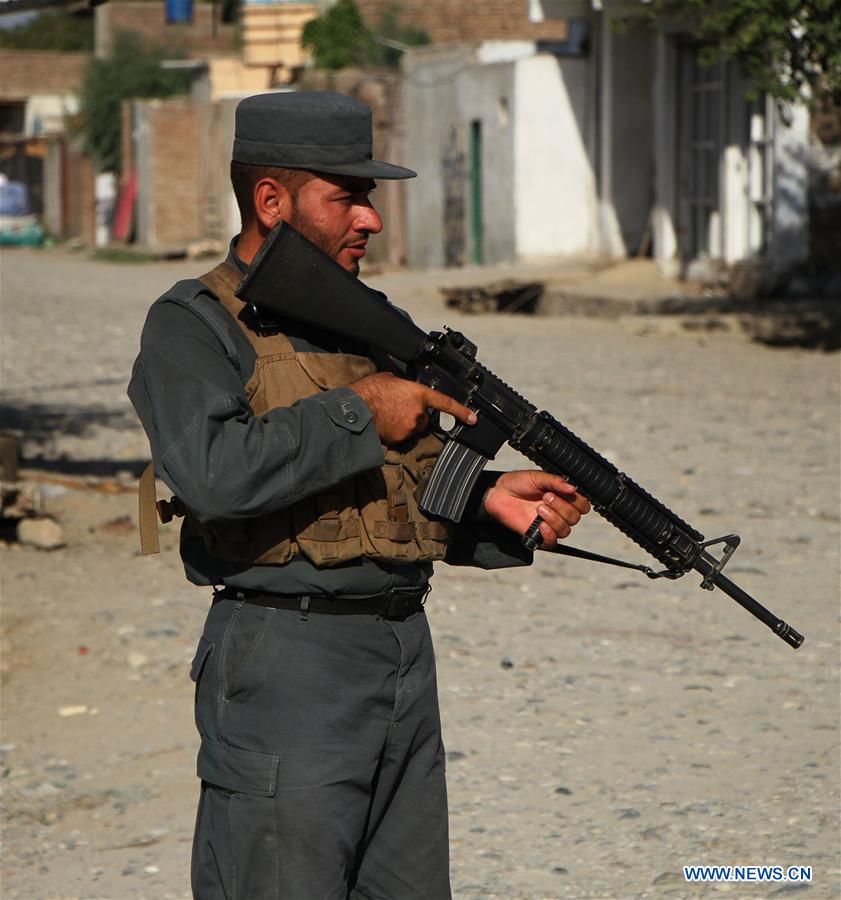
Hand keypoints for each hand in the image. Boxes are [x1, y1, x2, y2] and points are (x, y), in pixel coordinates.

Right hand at [349, 372, 476, 445]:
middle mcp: (418, 413)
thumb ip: (404, 385)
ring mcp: (410, 428)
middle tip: (398, 408)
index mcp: (419, 394)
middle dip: (416, 415)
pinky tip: (384, 424)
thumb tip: (405, 388)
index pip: (446, 403)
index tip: (473, 419)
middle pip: (425, 418)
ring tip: (387, 414)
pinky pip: (402, 437)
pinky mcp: (400, 440)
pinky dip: (395, 432)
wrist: (356, 409)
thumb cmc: (370, 391)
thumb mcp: (390, 378)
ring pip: (413, 428)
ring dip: (404, 423)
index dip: (462, 412)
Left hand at [483, 471, 589, 548]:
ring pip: (565, 530)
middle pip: (575, 518)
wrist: (498, 493)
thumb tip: (573, 488)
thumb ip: (556, 482)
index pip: (583, 505)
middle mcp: (559, 512)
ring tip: (539, 508)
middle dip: (562, 507)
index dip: (577, 501)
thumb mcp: (538, 477)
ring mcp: (549, 524)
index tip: (563, 492)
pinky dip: (549, 534)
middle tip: (546, 497)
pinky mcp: (538, 535)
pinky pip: (552, 542)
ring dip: (554, 519)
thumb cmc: (518, 483)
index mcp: (563, 497)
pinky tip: (540, 525)